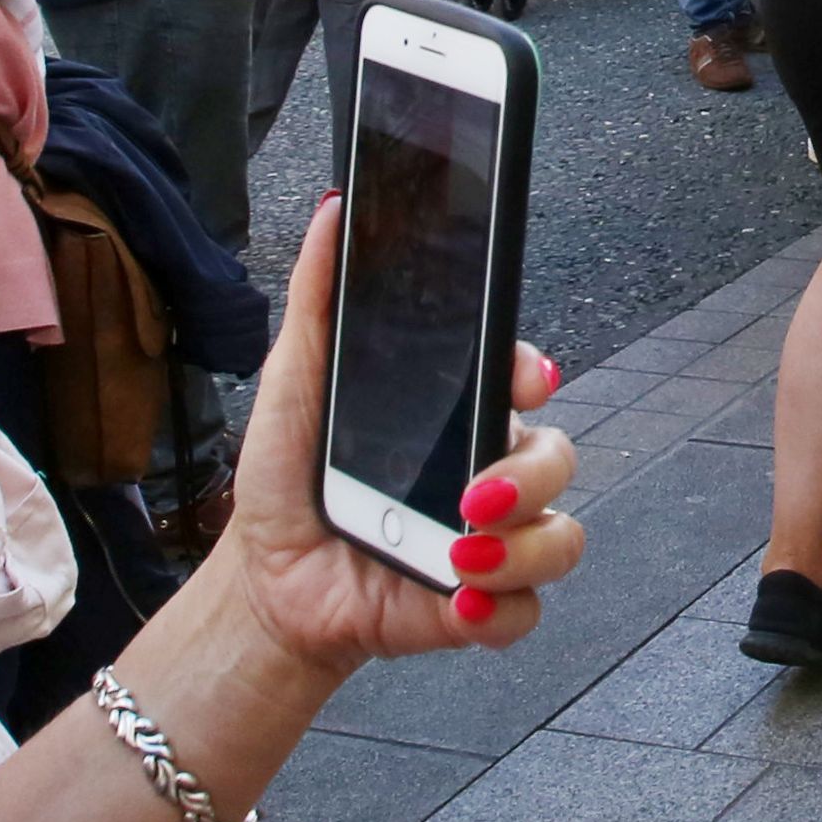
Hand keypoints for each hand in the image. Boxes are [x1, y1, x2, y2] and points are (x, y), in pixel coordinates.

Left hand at [221, 197, 582, 678]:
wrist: (261, 579)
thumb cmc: (288, 475)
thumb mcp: (295, 378)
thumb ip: (320, 296)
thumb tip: (336, 211)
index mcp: (456, 412)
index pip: (524, 379)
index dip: (533, 373)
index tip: (519, 379)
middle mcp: (485, 472)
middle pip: (558, 457)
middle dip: (532, 474)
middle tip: (473, 495)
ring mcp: (489, 542)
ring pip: (560, 537)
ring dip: (524, 548)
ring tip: (460, 555)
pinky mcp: (477, 607)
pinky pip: (526, 611)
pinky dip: (501, 610)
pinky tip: (458, 601)